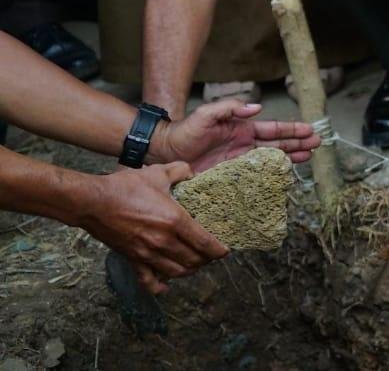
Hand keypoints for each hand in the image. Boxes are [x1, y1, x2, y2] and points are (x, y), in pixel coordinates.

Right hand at [75, 164, 226, 293]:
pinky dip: (159, 286)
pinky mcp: (132, 259)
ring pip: (176, 272)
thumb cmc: (125, 187)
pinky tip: (166, 285)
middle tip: (211, 253)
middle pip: (193, 260)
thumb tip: (191, 172)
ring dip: (189, 270)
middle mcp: (163, 241)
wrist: (92, 202)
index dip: (219, 250)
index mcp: (175, 221)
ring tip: (194, 263)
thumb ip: (180, 171)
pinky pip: (148, 281)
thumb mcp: (157, 173)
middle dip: (206, 259)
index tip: (226, 250)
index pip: (205, 243)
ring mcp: (147, 253)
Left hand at [152, 100, 319, 173]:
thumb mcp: (207, 114)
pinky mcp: (231, 176)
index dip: (293, 130)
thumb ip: (230, 107)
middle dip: (299, 143)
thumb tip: (257, 108)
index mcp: (243, 129)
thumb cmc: (185, 131)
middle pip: (278, 144)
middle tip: (318, 145)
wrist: (165, 152)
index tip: (310, 131)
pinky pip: (256, 176)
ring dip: (291, 158)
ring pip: (272, 159)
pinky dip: (271, 176)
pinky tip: (284, 177)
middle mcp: (245, 145)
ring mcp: (240, 161)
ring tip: (309, 158)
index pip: (274, 129)